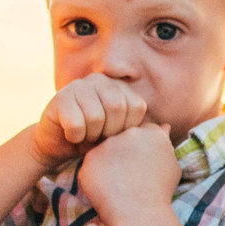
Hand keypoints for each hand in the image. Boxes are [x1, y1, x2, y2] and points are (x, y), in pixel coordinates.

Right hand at [29, 74, 148, 164]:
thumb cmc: (93, 140)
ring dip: (91, 135)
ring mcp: (79, 86)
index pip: (137, 106)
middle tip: (99, 137)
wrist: (57, 145)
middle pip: (118, 107)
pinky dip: (75, 137)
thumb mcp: (120, 135)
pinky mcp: (60, 98)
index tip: (115, 136)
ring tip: (86, 135)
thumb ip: (141, 130)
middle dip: (109, 132)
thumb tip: (168, 128)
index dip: (127, 128)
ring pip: (97, 116)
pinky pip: (76, 123)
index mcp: (119, 87)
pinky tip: (71, 135)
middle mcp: (100, 80)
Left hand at [75, 120, 182, 221]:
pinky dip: (96, 176)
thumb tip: (164, 127)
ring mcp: (107, 145)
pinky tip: (107, 189)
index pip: (141, 131)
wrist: (140, 214)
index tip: (141, 165)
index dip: (140, 148)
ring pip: (105, 150)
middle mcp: (128, 133)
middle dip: (123, 153)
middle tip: (129, 176)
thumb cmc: (161, 193)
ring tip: (118, 185)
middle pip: (122, 137)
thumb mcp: (172, 165)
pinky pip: (91, 164)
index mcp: (150, 132)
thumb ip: (165, 143)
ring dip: (108, 163)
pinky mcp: (89, 159)